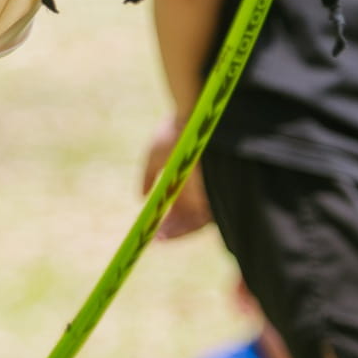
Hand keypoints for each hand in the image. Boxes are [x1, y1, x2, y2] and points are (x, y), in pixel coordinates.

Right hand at [142, 112, 211, 239]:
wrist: (194, 119)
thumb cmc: (177, 132)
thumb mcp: (156, 153)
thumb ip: (149, 175)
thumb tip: (141, 197)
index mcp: (185, 178)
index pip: (177, 205)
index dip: (165, 218)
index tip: (150, 226)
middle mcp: (198, 189)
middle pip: (185, 217)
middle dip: (170, 230)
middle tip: (154, 238)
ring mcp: (207, 192)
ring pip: (193, 222)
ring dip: (176, 233)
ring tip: (158, 238)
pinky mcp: (216, 195)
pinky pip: (201, 221)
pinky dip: (186, 230)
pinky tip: (167, 232)